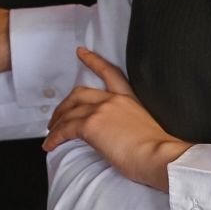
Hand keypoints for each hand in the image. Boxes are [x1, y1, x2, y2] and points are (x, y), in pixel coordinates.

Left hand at [43, 47, 188, 190]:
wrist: (160, 157)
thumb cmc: (159, 152)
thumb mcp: (145, 128)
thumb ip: (128, 124)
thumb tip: (117, 137)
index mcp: (129, 99)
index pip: (108, 72)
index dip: (92, 60)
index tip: (81, 52)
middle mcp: (113, 100)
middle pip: (79, 94)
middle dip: (64, 105)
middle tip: (57, 116)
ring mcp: (101, 111)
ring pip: (69, 112)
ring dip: (56, 123)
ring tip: (51, 134)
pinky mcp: (90, 125)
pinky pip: (64, 129)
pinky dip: (54, 138)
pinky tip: (50, 145)